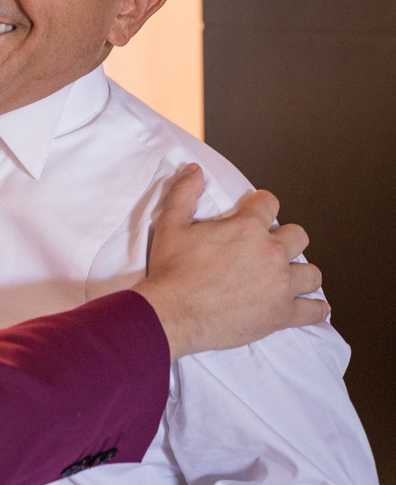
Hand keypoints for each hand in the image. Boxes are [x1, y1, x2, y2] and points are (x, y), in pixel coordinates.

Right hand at [131, 164, 327, 360]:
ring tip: (286, 277)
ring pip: (312, 273)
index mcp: (247, 228)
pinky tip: (307, 305)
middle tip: (268, 248)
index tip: (258, 211)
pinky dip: (314, 308)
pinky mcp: (282, 314)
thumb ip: (184, 192)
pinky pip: (315, 310)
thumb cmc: (171, 270)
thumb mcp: (170, 225)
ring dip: (301, 272)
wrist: (172, 314)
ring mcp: (280, 285)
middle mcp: (271, 253)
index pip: (270, 203)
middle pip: (299, 236)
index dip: (262, 204)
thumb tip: (195, 170)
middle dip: (287, 238)